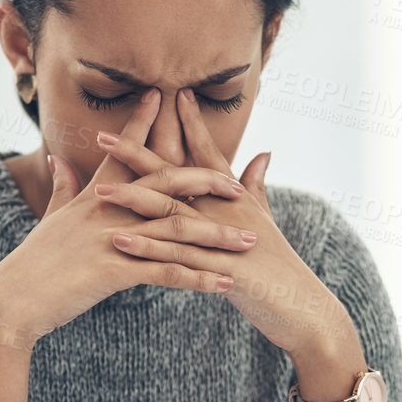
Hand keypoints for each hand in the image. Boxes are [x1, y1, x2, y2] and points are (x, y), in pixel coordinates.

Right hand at [0, 89, 261, 344]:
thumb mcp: (48, 220)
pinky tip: (226, 283)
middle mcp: (105, 212)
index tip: (163, 98)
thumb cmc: (31, 265)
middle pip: (164, 187)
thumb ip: (60, 188)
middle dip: (205, 182)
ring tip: (250, 241)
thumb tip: (57, 160)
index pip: (125, 155)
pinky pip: (166, 273)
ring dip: (217, 237)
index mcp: (92, 198)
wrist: (10, 301)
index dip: (144, 125)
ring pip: (176, 232)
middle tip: (238, 184)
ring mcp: (111, 239)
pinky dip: (199, 277)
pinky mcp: (114, 271)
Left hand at [93, 87, 358, 362]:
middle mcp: (228, 211)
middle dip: (139, 153)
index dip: (188, 123)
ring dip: (135, 199)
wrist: (301, 307)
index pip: (207, 153)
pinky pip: (178, 256)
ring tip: (100, 190)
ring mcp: (225, 239)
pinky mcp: (222, 270)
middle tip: (102, 133)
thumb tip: (262, 154)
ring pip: (173, 213)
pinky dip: (149, 247)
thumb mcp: (266, 221)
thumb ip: (257, 186)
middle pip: (178, 174)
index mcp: (235, 198)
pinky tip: (120, 241)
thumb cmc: (279, 266)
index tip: (168, 94)